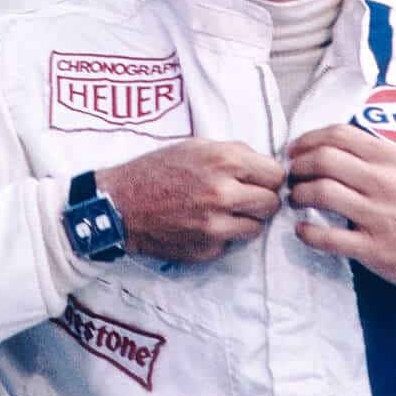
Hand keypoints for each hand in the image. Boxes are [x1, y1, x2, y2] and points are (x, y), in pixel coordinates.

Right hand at [95, 139, 284, 263]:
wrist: (120, 205)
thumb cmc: (156, 171)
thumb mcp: (196, 146)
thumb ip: (234, 154)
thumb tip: (265, 166)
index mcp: (224, 162)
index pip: (275, 175)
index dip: (268, 176)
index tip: (259, 179)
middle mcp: (223, 194)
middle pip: (272, 204)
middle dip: (263, 199)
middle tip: (246, 196)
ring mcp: (215, 226)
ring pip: (257, 228)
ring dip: (247, 220)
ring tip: (226, 211)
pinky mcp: (206, 249)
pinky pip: (232, 243)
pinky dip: (225, 235)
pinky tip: (204, 224)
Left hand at [285, 124, 395, 296]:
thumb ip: (375, 158)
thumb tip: (332, 148)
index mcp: (392, 159)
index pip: (339, 135)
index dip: (308, 140)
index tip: (296, 151)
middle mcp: (385, 182)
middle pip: (324, 159)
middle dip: (298, 167)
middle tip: (291, 177)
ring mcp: (379, 216)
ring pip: (322, 193)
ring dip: (299, 195)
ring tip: (296, 200)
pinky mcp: (373, 249)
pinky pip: (328, 238)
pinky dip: (307, 233)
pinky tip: (302, 231)